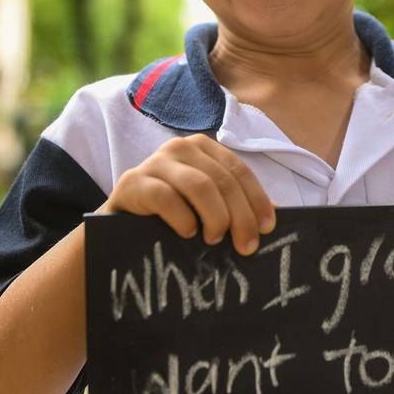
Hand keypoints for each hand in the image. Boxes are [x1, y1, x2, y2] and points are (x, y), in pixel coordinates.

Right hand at [96, 134, 275, 254]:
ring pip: (199, 185)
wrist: (119, 228)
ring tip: (214, 240)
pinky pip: (166, 197)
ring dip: (215, 217)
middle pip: (223, 180)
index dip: (257, 200)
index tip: (267, 228)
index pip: (239, 171)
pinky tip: (188, 233)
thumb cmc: (170, 216)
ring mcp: (154, 162)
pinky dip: (183, 218)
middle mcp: (180, 147)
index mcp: (203, 148)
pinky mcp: (132, 182)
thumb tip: (275, 217)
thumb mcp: (206, 206)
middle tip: (245, 247)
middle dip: (240, 216)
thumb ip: (236, 205)